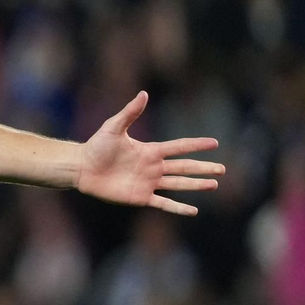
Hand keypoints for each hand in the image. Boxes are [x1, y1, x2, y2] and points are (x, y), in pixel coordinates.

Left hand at [75, 92, 223, 215]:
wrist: (82, 168)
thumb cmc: (96, 146)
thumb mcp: (114, 127)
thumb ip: (130, 113)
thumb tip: (144, 94)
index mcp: (150, 151)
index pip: (179, 147)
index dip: (196, 145)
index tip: (215, 143)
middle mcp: (153, 167)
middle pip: (184, 167)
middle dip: (203, 168)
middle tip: (222, 169)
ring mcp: (148, 183)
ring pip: (178, 185)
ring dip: (196, 185)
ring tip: (214, 184)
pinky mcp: (141, 197)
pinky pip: (164, 203)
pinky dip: (178, 208)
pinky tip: (193, 210)